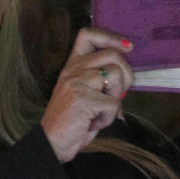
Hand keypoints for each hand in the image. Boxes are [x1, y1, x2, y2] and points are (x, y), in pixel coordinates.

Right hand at [41, 27, 133, 162]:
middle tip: (117, 94)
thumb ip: (99, 79)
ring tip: (100, 110)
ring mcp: (76, 82)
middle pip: (112, 55)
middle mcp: (73, 69)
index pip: (88, 35)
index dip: (111, 37)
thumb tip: (126, 75)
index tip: (127, 47)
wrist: (52, 143)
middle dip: (126, 75)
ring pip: (115, 75)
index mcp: (72, 65)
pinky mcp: (83, 99)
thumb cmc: (71, 121)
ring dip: (116, 98)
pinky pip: (113, 104)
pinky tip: (94, 123)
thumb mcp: (83, 92)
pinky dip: (109, 118)